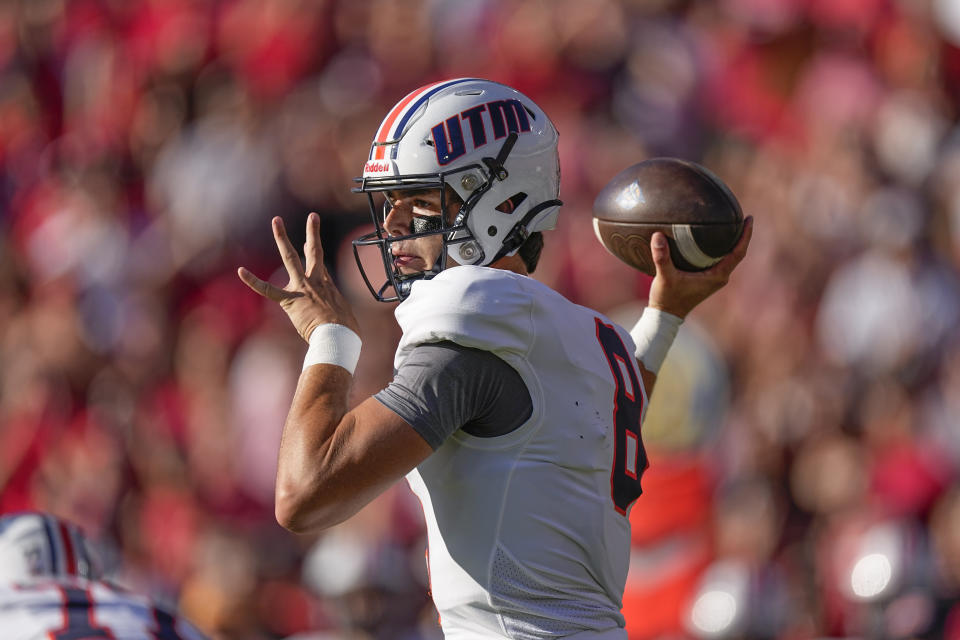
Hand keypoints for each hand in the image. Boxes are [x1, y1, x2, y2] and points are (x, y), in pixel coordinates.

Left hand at [238, 213, 359, 340]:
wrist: (337, 335)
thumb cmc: (346, 332)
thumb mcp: (346, 318)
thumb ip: (339, 315)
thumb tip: (344, 324)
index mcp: (328, 286)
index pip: (319, 264)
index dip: (312, 250)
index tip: (306, 241)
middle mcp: (316, 281)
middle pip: (315, 251)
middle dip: (313, 232)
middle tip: (313, 216)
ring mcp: (302, 287)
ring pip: (290, 258)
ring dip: (283, 238)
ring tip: (277, 221)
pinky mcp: (290, 300)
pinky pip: (268, 289)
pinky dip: (253, 281)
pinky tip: (241, 271)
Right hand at [648, 216, 752, 318]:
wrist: (666, 316)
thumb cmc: (668, 298)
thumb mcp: (665, 277)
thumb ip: (662, 257)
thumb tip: (658, 235)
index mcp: (717, 276)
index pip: (738, 253)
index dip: (746, 235)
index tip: (749, 219)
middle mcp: (720, 278)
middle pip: (737, 253)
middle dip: (741, 235)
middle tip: (741, 216)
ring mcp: (714, 279)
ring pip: (729, 257)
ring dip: (732, 242)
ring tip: (731, 223)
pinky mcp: (707, 280)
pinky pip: (720, 260)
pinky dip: (720, 248)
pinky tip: (712, 239)